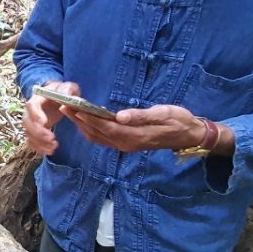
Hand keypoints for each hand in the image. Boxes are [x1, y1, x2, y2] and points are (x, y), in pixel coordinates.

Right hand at [21, 80, 80, 155]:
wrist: (56, 97)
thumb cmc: (62, 92)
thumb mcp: (68, 87)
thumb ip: (67, 89)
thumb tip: (64, 94)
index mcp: (38, 98)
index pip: (32, 105)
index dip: (36, 114)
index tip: (44, 123)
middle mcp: (30, 111)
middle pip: (27, 122)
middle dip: (38, 132)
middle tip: (51, 138)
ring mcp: (31, 122)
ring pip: (28, 134)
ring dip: (39, 142)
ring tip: (53, 147)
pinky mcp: (34, 131)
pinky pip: (31, 141)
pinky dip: (39, 148)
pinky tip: (49, 151)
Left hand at [61, 103, 205, 152]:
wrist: (188, 134)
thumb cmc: (177, 120)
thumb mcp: (162, 114)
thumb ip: (141, 116)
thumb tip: (120, 116)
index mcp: (133, 136)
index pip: (105, 127)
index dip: (88, 118)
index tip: (74, 108)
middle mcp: (126, 143)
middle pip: (97, 133)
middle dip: (79, 120)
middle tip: (63, 106)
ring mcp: (125, 145)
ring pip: (98, 137)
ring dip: (82, 125)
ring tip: (69, 112)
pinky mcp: (126, 143)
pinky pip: (103, 139)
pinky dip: (91, 131)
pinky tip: (84, 123)